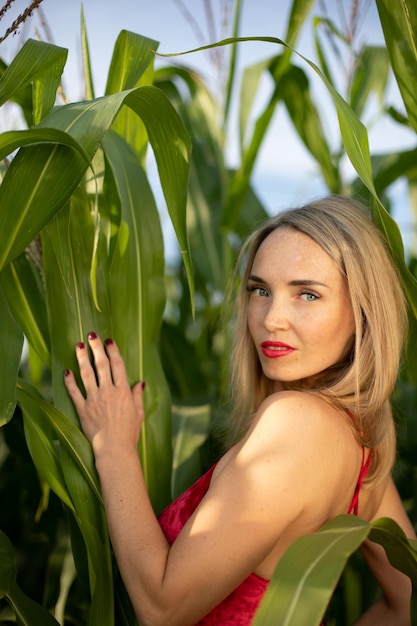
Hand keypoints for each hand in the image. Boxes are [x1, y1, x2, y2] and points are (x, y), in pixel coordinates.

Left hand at [64, 332, 144, 458]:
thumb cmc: (129, 433)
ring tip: (78, 346)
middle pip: (101, 365)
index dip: (113, 351)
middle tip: (92, 335)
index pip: (117, 365)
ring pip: (86, 374)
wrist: (114, 449)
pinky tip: (67, 371)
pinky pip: (74, 392)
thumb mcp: (139, 413)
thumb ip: (137, 396)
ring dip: (81, 359)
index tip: (109, 341)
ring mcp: (94, 399)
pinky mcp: (82, 409)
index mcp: (123, 391)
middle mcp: (108, 391)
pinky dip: (69, 382)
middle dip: (96, 348)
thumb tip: (140, 384)